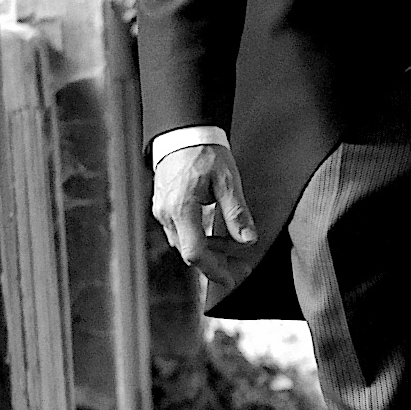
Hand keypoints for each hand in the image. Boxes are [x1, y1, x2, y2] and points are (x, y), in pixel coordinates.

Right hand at [153, 138, 257, 267]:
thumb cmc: (204, 151)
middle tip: (242, 266)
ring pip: (185, 242)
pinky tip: (216, 233)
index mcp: (181, 208)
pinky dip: (199, 237)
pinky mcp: (163, 206)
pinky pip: (181, 231)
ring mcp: (162, 211)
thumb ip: (236, 212)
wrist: (183, 131)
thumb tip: (248, 240)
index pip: (195, 252)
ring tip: (234, 246)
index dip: (214, 270)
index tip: (232, 278)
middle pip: (190, 252)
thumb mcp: (227, 179)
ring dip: (209, 250)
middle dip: (217, 263)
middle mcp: (166, 213)